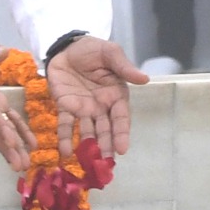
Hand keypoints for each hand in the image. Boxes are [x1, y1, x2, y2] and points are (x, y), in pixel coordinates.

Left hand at [46, 36, 147, 155]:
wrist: (66, 46)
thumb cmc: (92, 50)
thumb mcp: (110, 53)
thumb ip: (124, 67)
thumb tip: (145, 79)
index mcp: (115, 95)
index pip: (120, 117)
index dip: (121, 133)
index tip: (122, 149)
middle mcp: (101, 106)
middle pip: (105, 129)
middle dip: (106, 146)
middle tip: (106, 164)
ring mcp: (83, 108)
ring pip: (87, 130)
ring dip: (88, 147)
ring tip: (88, 163)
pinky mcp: (65, 107)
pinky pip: (66, 124)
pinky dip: (65, 138)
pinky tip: (65, 151)